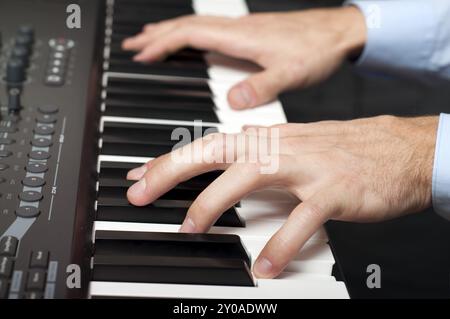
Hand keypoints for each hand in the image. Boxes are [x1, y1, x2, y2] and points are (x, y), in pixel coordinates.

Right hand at [122, 7, 365, 109]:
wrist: (339, 32)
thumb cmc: (318, 49)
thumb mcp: (291, 73)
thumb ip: (262, 87)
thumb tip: (233, 100)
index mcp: (241, 37)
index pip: (190, 35)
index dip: (163, 44)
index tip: (141, 54)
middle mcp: (238, 30)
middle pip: (186, 26)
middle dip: (156, 35)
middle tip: (133, 45)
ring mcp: (243, 30)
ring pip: (197, 26)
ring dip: (171, 33)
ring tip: (151, 41)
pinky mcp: (251, 35)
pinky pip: (211, 30)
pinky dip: (191, 36)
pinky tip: (192, 46)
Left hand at [126, 115, 437, 278]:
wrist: (399, 149)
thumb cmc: (344, 148)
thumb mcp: (297, 140)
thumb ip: (262, 143)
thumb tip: (233, 139)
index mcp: (271, 138)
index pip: (211, 143)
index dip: (173, 159)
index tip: (141, 174)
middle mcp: (282, 147)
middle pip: (218, 151)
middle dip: (174, 170)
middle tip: (141, 193)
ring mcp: (307, 167)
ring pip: (250, 176)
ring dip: (214, 202)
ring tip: (191, 227)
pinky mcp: (333, 191)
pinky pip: (301, 220)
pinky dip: (280, 244)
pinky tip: (264, 266)